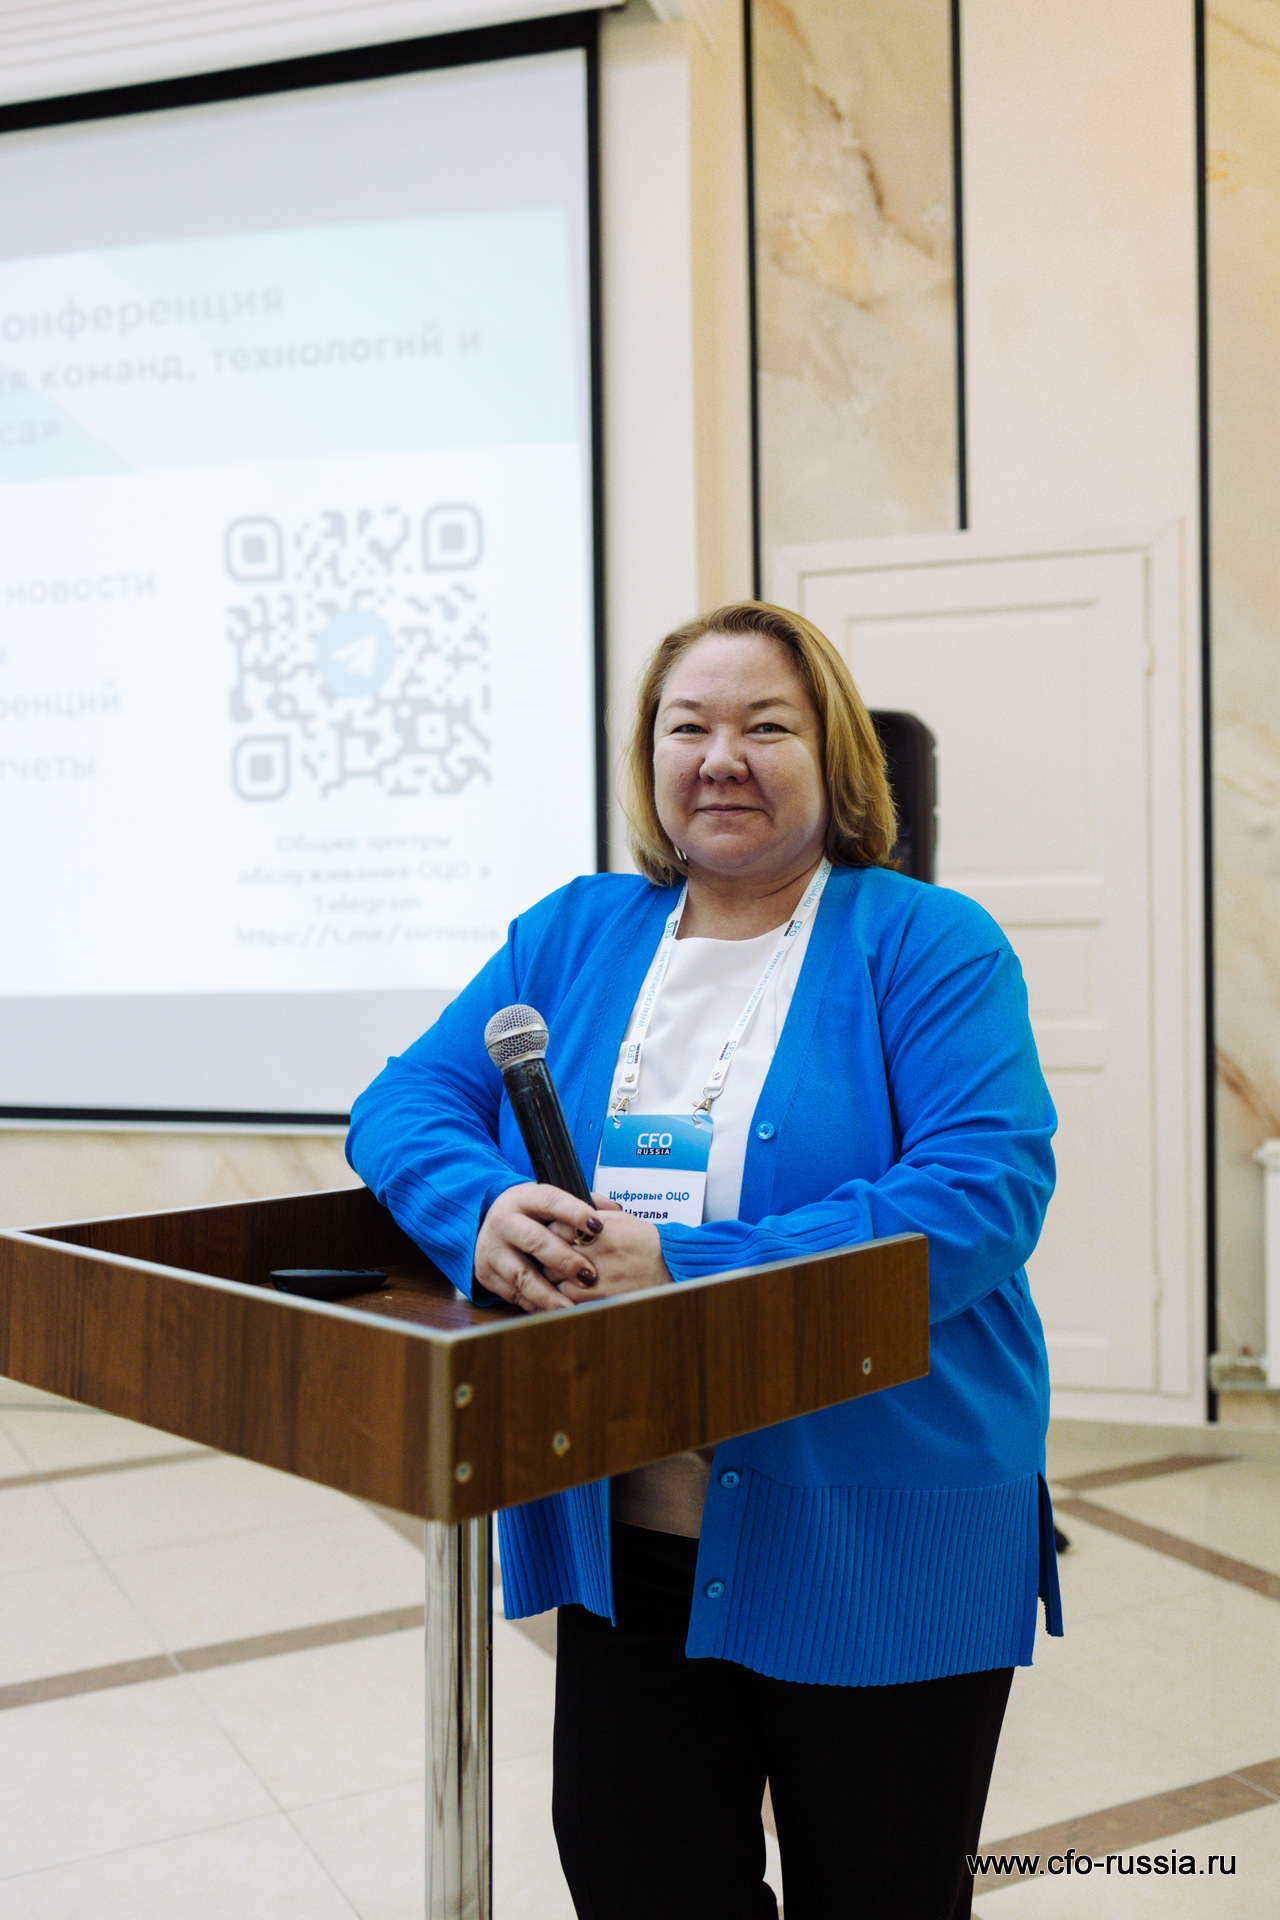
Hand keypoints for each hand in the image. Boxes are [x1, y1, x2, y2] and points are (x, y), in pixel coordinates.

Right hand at [474, 1184, 607, 1312]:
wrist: (486, 1223)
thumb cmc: (529, 1214)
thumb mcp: (548, 1201)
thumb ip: (581, 1203)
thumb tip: (613, 1210)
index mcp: (523, 1198)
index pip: (550, 1201)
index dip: (574, 1212)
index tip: (597, 1227)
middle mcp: (504, 1222)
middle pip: (535, 1241)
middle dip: (564, 1260)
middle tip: (589, 1275)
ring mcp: (493, 1249)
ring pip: (520, 1274)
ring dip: (547, 1293)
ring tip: (570, 1306)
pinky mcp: (487, 1274)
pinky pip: (513, 1294)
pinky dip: (535, 1304)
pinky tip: (553, 1310)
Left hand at [556, 1195, 671, 1301]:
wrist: (669, 1268)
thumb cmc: (646, 1243)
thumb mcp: (622, 1217)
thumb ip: (596, 1206)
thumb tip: (579, 1198)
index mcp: (600, 1226)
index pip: (557, 1224)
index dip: (550, 1230)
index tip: (551, 1233)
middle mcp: (596, 1248)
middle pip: (551, 1249)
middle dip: (547, 1251)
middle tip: (549, 1253)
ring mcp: (597, 1273)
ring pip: (553, 1274)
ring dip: (551, 1274)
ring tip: (557, 1272)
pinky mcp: (599, 1296)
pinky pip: (565, 1296)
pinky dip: (561, 1293)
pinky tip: (566, 1288)